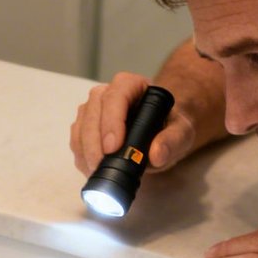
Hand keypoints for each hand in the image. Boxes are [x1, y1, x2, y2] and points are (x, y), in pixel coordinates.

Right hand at [69, 72, 198, 176]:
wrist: (159, 134)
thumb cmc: (169, 127)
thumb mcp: (181, 133)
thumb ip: (173, 141)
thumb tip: (157, 155)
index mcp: (131, 85)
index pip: (116, 96)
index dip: (111, 121)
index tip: (113, 147)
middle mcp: (107, 93)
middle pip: (92, 111)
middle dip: (94, 142)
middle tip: (101, 165)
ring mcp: (93, 109)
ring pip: (80, 126)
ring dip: (85, 151)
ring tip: (97, 172)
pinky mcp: (84, 127)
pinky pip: (76, 141)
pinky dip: (82, 157)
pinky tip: (93, 171)